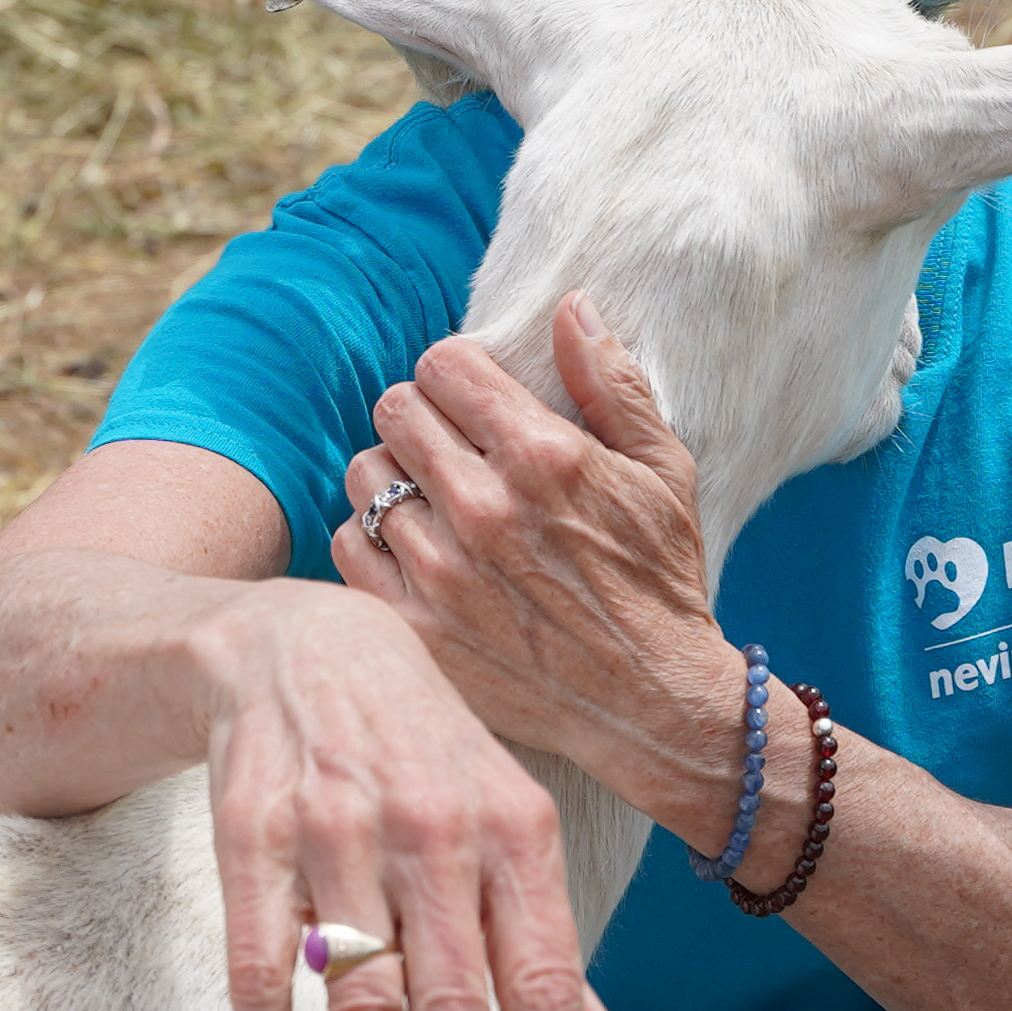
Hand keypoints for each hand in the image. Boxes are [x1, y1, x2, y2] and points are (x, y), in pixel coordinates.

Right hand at [198, 581, 623, 1010]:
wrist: (302, 645)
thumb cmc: (420, 751)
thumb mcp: (504, 822)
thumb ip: (544, 938)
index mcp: (517, 830)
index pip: (541, 982)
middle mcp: (436, 827)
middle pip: (453, 1006)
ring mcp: (339, 827)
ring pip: (360, 996)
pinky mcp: (251, 831)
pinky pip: (260, 963)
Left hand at [335, 297, 732, 804]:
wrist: (651, 704)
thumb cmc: (661, 579)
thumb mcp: (663, 470)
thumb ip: (611, 383)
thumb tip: (570, 306)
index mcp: (544, 456)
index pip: (442, 365)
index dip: (456, 373)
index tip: (473, 398)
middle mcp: (485, 508)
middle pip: (394, 409)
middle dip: (423, 417)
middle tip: (450, 447)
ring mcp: (443, 572)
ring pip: (364, 474)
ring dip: (394, 476)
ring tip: (431, 499)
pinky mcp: (415, 627)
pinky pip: (349, 544)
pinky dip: (373, 539)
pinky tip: (414, 549)